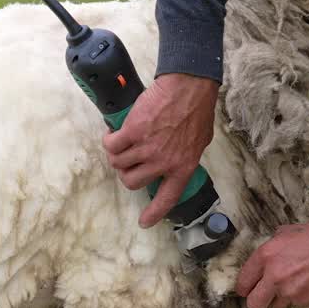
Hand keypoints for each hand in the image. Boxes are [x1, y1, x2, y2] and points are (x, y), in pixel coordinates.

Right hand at [103, 73, 218, 227]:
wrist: (188, 86)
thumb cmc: (197, 109)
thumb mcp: (199, 141)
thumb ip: (185, 156)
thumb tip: (175, 163)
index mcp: (183, 167)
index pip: (167, 198)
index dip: (154, 213)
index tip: (144, 221)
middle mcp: (163, 162)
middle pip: (132, 181)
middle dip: (126, 173)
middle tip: (128, 161)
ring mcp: (147, 148)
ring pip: (119, 163)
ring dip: (116, 155)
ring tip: (119, 144)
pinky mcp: (132, 132)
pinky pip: (111, 146)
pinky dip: (109, 141)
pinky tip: (113, 134)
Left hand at [236, 220, 308, 307]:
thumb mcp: (285, 233)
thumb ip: (269, 248)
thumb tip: (262, 261)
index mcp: (265, 256)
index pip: (242, 283)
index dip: (244, 287)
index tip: (248, 288)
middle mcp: (274, 277)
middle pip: (253, 304)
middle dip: (257, 300)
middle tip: (264, 294)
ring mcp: (289, 292)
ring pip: (274, 306)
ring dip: (279, 299)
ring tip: (291, 285)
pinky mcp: (304, 302)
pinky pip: (294, 305)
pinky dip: (297, 298)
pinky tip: (306, 285)